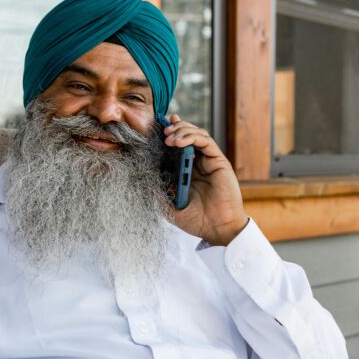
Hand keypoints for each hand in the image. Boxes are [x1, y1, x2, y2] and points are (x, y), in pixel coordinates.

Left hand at [163, 114, 247, 245]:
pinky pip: (206, 142)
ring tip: (169, 137)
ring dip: (182, 131)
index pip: (177, 146)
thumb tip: (140, 178)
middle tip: (163, 133)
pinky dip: (192, 138)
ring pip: (197, 134)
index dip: (169, 134)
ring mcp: (209, 161)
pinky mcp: (219, 162)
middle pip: (187, 136)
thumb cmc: (196, 220)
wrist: (216, 230)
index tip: (156, 128)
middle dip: (174, 130)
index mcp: (186, 171)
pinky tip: (179, 142)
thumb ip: (157, 191)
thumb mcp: (168, 205)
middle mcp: (198, 164)